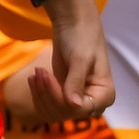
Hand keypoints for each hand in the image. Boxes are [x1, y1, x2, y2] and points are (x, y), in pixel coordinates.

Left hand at [30, 0, 112, 119]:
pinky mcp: (64, 95)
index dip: (58, 97)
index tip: (46, 75)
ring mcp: (78, 100)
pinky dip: (38, 94)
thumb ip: (76, 82)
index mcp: (104, 95)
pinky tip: (34, 78)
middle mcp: (93, 101)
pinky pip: (48, 105)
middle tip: (38, 72)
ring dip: (40, 94)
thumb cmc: (82, 38)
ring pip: (54, 112)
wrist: (74, 26)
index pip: (78, 108)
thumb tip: (74, 105)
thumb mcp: (80, 59)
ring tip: (36, 74)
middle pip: (64, 112)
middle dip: (47, 94)